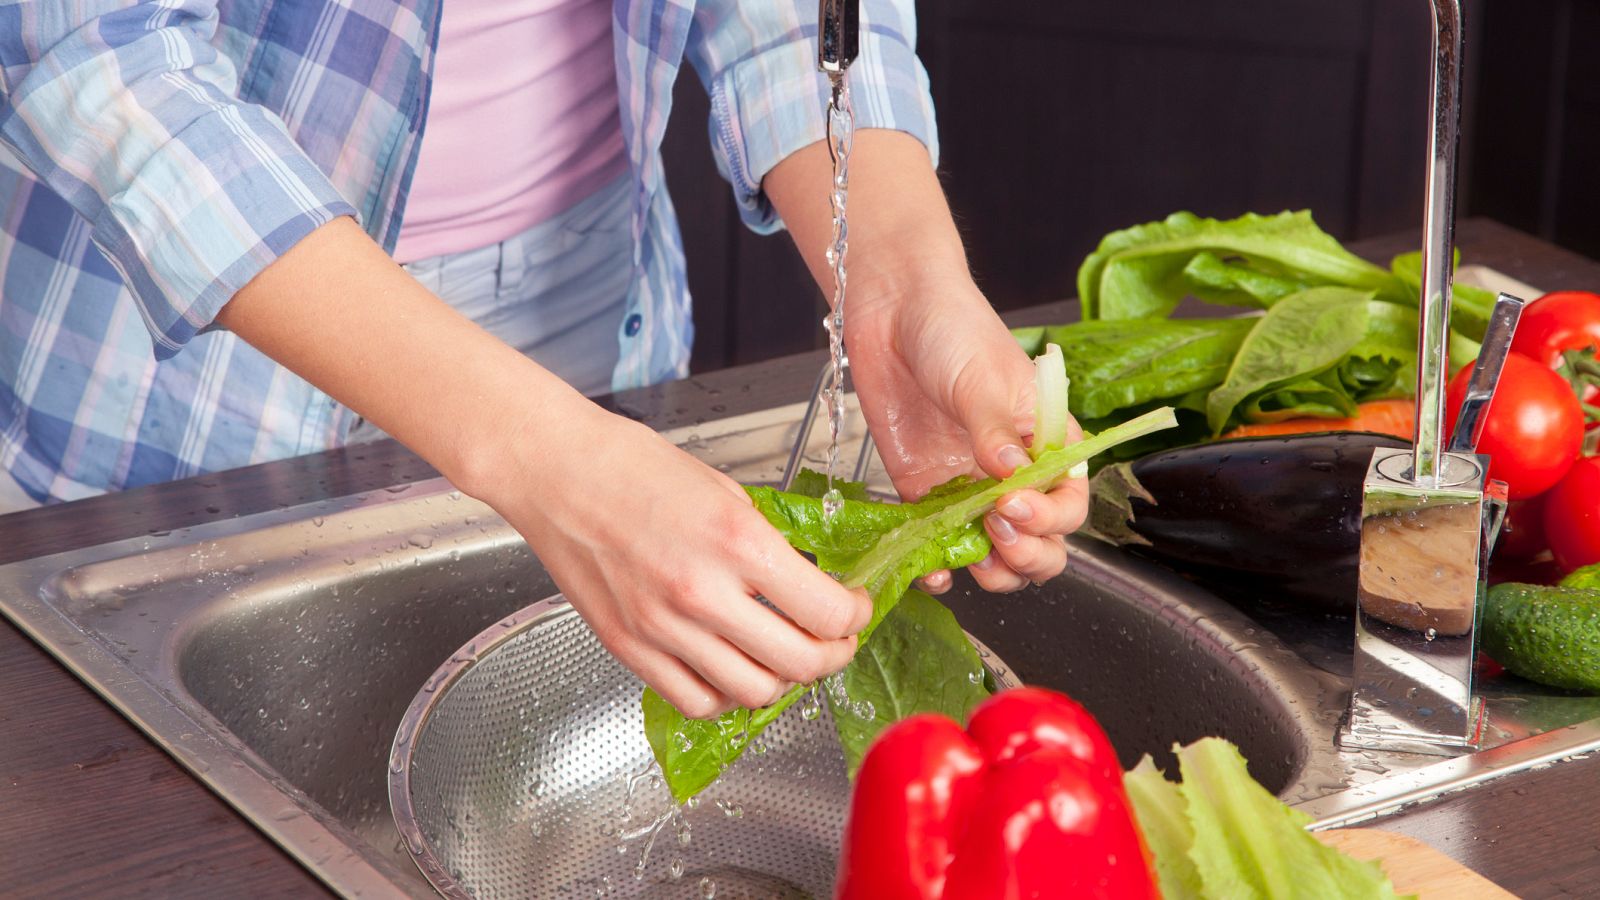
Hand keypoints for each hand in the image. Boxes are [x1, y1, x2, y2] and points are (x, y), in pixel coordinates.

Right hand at [482, 401, 872, 717]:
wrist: (554, 470)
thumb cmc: (629, 465)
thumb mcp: (723, 489)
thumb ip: (766, 542)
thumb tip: (805, 581)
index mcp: (736, 541)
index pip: (827, 611)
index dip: (855, 615)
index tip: (855, 606)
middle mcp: (702, 593)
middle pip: (801, 662)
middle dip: (833, 653)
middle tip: (835, 638)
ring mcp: (662, 628)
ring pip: (753, 691)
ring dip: (783, 679)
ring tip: (784, 654)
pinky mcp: (629, 647)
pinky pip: (696, 700)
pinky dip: (726, 695)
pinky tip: (731, 667)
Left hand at [847, 271, 1088, 593]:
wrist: (893, 310)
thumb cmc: (953, 328)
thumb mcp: (981, 377)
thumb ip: (993, 431)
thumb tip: (1010, 477)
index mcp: (1047, 443)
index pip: (1069, 502)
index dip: (1050, 517)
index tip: (1013, 504)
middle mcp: (1014, 474)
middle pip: (1042, 541)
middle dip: (1028, 554)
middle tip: (996, 532)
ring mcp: (969, 488)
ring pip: (997, 554)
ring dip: (991, 571)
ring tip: (969, 560)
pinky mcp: (925, 494)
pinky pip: (940, 545)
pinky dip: (938, 567)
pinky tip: (931, 570)